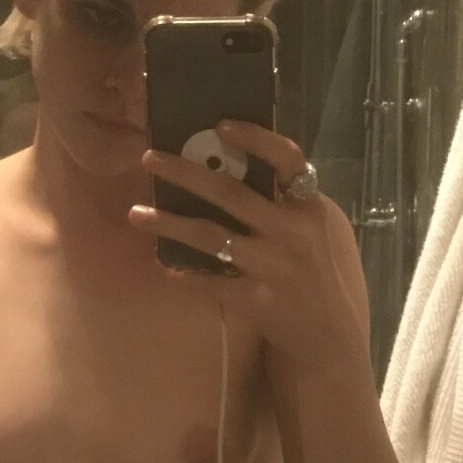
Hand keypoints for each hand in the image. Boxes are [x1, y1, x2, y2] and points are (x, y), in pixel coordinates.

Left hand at [130, 121, 365, 374]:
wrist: (327, 336)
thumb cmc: (314, 275)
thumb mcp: (312, 232)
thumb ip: (283, 204)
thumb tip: (228, 171)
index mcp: (309, 208)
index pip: (287, 159)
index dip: (255, 138)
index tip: (220, 125)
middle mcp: (291, 231)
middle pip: (230, 193)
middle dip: (184, 173)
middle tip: (148, 159)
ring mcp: (272, 265)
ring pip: (209, 236)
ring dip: (168, 223)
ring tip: (135, 214)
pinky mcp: (255, 298)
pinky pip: (209, 281)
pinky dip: (185, 274)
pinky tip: (167, 268)